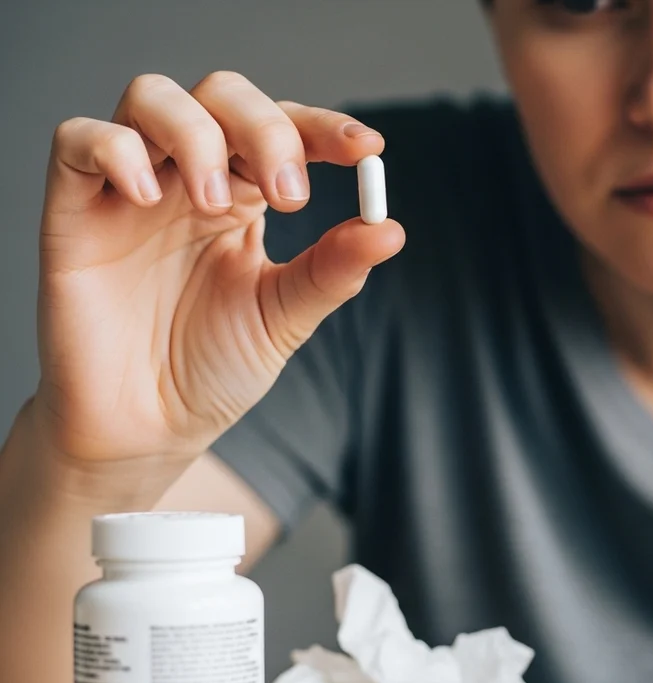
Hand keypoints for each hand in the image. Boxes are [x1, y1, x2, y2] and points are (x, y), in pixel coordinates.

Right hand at [31, 71, 403, 501]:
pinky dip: (115, 149)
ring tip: (216, 203)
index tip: (366, 148)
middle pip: (222, 94)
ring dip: (197, 134)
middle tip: (290, 198)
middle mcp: (188, 177)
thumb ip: (332, 270)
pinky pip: (78, 138)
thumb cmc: (211, 369)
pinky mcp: (74, 210)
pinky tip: (147, 200)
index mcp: (247, 194)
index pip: (285, 128)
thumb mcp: (284, 318)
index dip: (324, 126)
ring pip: (154, 97)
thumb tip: (390, 229)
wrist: (146, 430)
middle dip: (265, 128)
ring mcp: (130, 188)